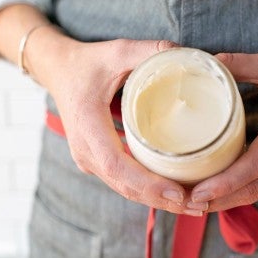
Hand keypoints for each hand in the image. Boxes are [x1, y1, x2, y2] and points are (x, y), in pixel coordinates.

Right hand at [32, 37, 191, 212]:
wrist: (59, 71)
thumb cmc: (86, 63)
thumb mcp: (117, 51)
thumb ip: (151, 51)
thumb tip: (191, 56)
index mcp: (87, 125)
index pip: (116, 165)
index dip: (147, 183)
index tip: (178, 193)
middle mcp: (85, 149)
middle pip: (124, 185)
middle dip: (160, 199)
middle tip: (198, 206)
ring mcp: (88, 158)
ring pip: (124, 188)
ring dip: (156, 199)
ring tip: (191, 205)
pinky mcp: (96, 159)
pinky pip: (122, 180)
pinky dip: (146, 190)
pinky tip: (171, 192)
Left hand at [190, 52, 257, 211]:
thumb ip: (239, 64)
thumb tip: (206, 63)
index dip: (227, 181)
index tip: (199, 190)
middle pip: (255, 186)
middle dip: (220, 198)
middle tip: (189, 202)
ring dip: (229, 200)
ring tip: (198, 203)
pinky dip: (243, 193)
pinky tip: (221, 194)